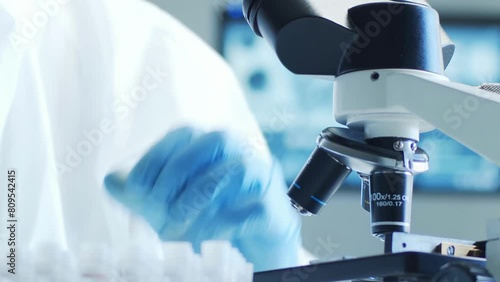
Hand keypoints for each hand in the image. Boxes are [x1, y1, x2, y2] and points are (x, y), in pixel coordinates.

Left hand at [104, 127, 300, 270]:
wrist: (251, 240)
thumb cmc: (208, 214)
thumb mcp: (168, 203)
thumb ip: (142, 193)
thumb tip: (111, 180)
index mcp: (212, 143)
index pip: (184, 134)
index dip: (157, 157)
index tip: (136, 188)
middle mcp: (240, 150)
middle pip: (213, 142)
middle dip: (178, 175)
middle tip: (157, 207)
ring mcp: (261, 175)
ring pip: (235, 170)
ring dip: (198, 198)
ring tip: (175, 224)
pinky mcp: (274, 205)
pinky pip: (252, 207)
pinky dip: (223, 222)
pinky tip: (203, 236)